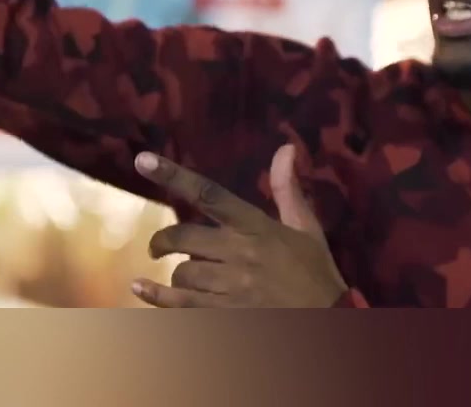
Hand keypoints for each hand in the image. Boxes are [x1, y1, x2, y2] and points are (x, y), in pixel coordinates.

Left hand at [130, 146, 347, 307]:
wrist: (329, 321)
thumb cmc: (315, 274)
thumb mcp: (307, 228)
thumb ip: (287, 189)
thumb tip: (285, 148)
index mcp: (257, 226)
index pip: (209, 194)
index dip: (174, 175)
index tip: (143, 160)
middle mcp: (240, 253)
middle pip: (182, 236)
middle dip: (164, 241)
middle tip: (159, 247)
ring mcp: (231, 287)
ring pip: (182, 272)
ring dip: (176, 273)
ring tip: (184, 276)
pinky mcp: (226, 315)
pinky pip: (180, 303)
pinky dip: (156, 295)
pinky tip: (140, 287)